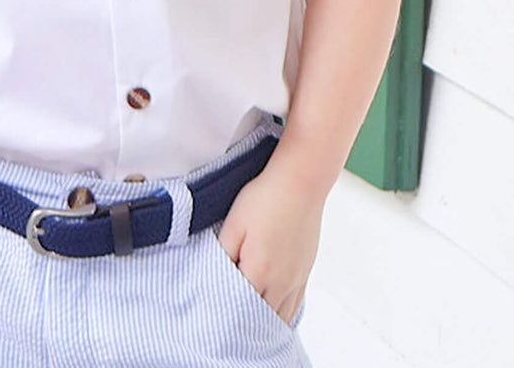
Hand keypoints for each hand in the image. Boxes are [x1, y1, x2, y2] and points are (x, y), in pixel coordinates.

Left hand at [216, 155, 324, 323]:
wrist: (300, 182)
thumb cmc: (265, 198)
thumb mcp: (233, 223)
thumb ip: (221, 254)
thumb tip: (210, 278)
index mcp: (259, 272)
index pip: (237, 310)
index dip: (222, 316)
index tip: (209, 321)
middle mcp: (281, 283)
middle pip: (259, 320)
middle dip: (241, 326)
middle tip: (223, 330)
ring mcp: (296, 280)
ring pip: (280, 319)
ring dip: (263, 325)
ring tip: (245, 329)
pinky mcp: (305, 273)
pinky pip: (294, 307)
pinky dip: (281, 316)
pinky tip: (271, 317)